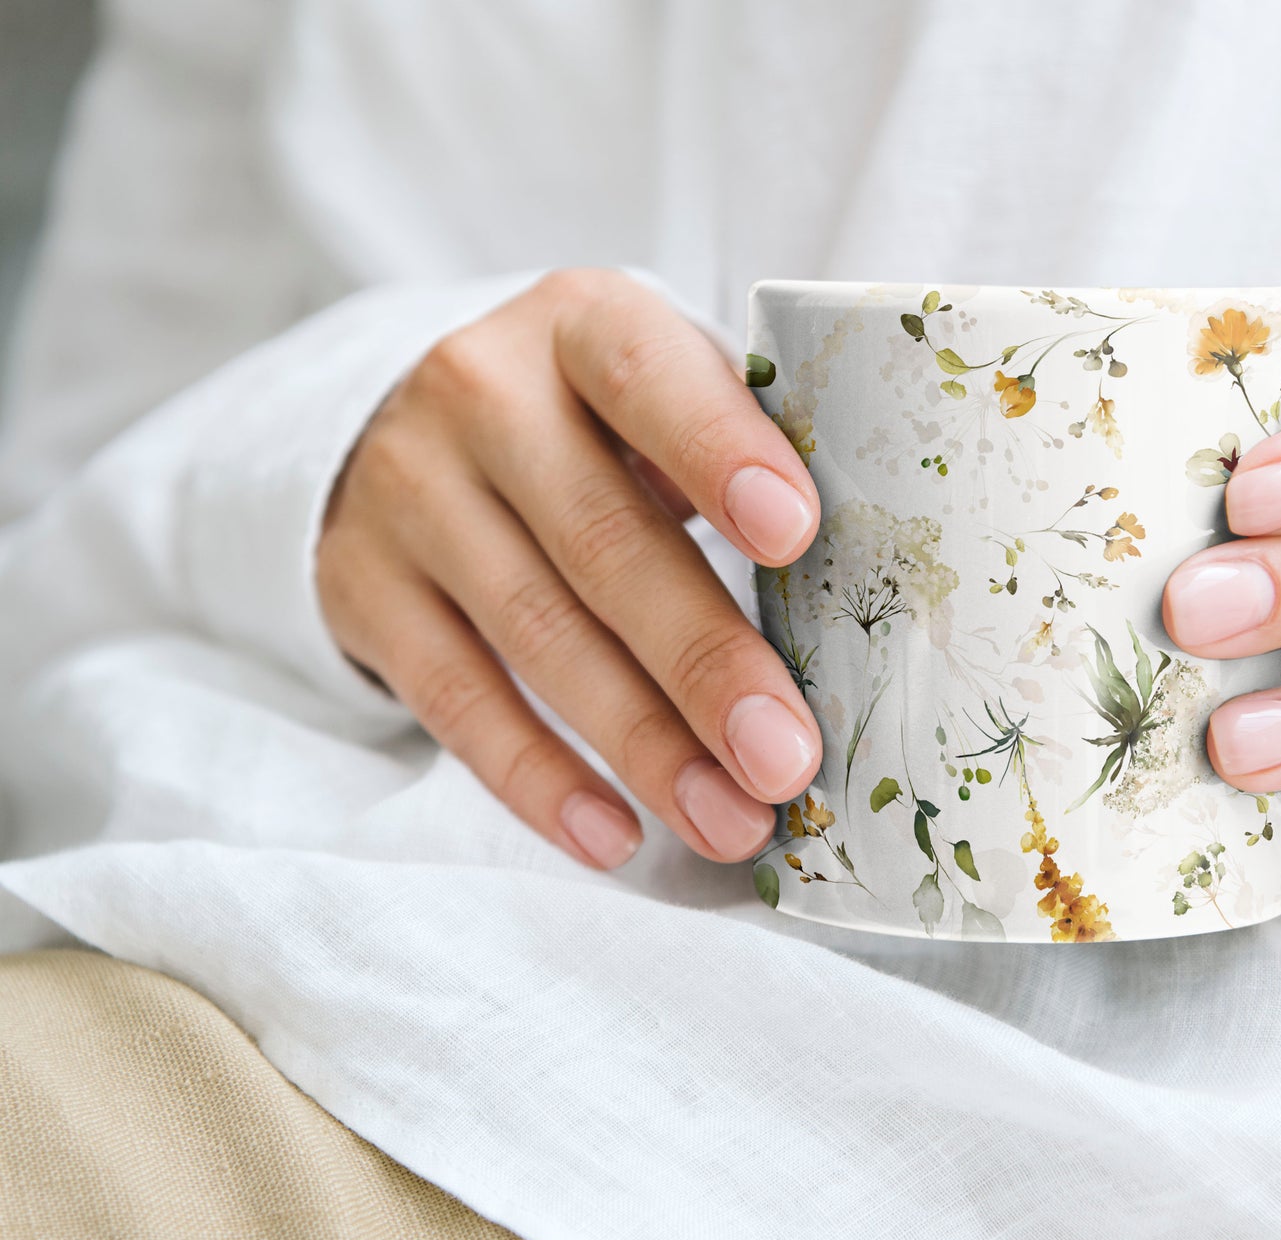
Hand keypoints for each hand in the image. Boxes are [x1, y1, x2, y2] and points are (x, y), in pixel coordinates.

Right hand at [319, 269, 822, 868]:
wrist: (408, 427)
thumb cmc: (602, 424)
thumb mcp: (663, 393)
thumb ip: (746, 455)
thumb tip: (878, 600)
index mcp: (585, 325)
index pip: (648, 376)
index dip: (720, 452)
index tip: (795, 536)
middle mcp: (483, 393)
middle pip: (602, 540)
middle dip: (703, 662)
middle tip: (785, 757)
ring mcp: (411, 493)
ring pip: (536, 633)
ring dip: (643, 745)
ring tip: (731, 820)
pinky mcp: (364, 588)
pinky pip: (455, 700)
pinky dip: (538, 780)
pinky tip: (615, 835)